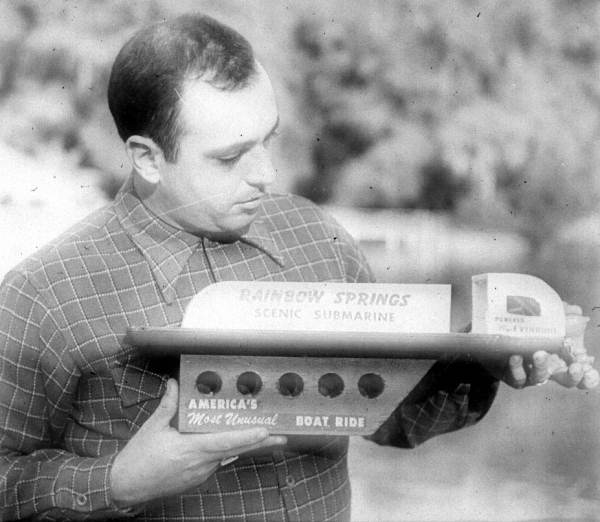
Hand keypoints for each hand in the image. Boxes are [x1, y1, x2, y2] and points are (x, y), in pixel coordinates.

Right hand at [110, 379, 285, 506]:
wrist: (126, 486)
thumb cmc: (138, 458)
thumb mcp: (153, 427)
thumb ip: (168, 404)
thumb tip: (174, 383)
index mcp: (190, 450)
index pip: (225, 442)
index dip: (247, 436)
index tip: (265, 431)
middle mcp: (200, 464)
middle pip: (235, 451)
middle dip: (260, 443)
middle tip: (281, 436)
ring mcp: (200, 474)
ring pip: (227, 456)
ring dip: (243, 445)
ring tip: (262, 435)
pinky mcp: (197, 478)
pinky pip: (217, 462)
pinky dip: (226, 451)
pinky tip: (234, 443)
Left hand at [485, 303, 598, 388]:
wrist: (494, 338)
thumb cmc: (525, 328)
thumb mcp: (545, 318)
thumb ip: (561, 314)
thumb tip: (576, 312)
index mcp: (562, 357)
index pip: (582, 373)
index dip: (589, 376)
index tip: (588, 368)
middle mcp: (549, 369)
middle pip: (568, 381)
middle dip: (574, 376)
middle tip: (576, 367)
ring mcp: (531, 374)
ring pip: (540, 378)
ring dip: (542, 366)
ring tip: (539, 353)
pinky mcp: (512, 376)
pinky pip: (517, 377)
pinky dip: (517, 368)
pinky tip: (515, 357)